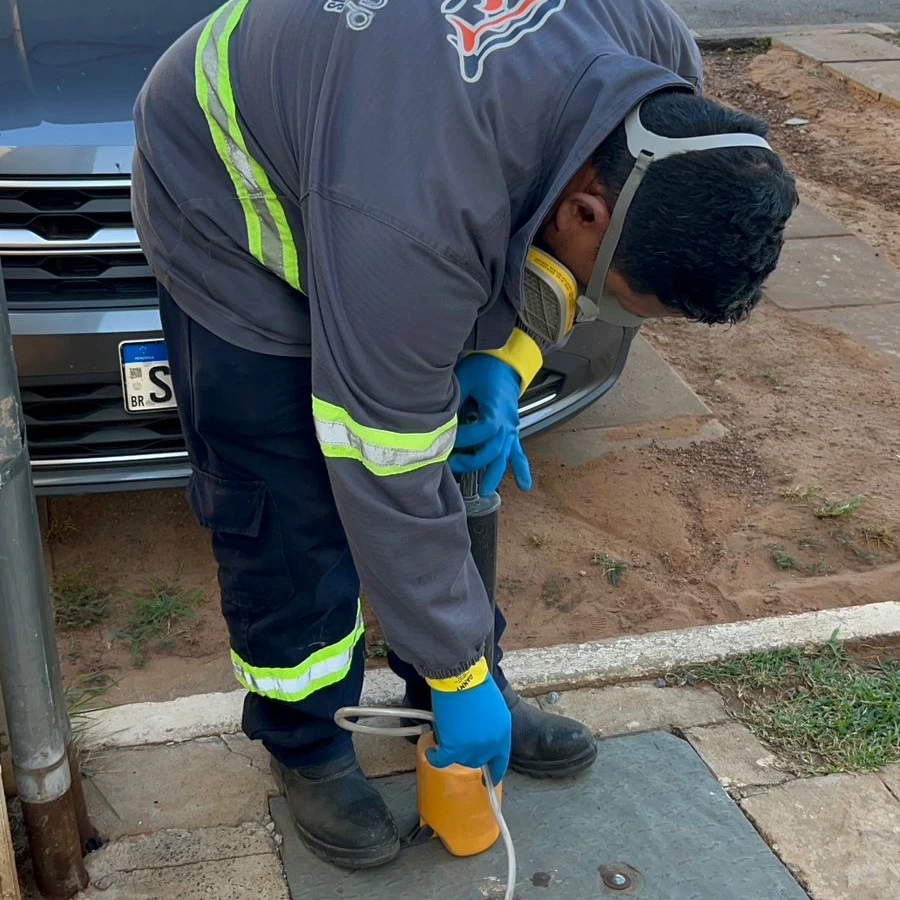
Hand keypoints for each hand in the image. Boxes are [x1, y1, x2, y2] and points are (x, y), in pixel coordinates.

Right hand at [427, 671, 510, 783]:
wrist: (461, 677)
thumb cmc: (476, 685)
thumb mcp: (495, 708)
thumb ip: (492, 728)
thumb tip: (482, 739)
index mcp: (503, 734)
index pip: (500, 760)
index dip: (494, 771)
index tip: (489, 778)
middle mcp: (490, 745)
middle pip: (477, 760)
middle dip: (467, 751)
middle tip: (458, 737)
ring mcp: (472, 748)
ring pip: (459, 759)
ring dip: (452, 750)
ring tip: (446, 733)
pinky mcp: (453, 747)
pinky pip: (441, 760)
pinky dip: (434, 757)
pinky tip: (431, 752)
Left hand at [449, 354, 531, 495]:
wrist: (503, 360)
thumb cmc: (485, 367)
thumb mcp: (464, 378)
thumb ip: (455, 401)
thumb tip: (439, 421)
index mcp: (497, 410)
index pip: (482, 431)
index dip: (465, 437)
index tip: (447, 437)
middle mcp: (507, 422)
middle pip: (493, 450)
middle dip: (473, 461)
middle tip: (453, 466)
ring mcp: (511, 428)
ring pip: (505, 456)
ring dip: (495, 473)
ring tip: (487, 492)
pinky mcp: (511, 429)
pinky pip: (517, 451)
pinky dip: (522, 468)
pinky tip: (525, 485)